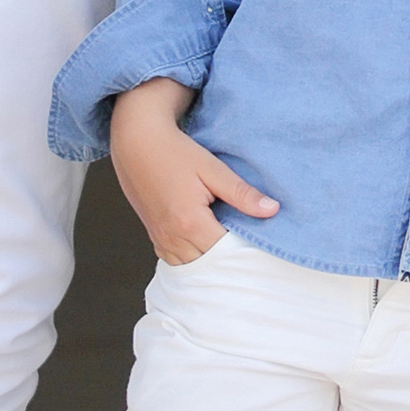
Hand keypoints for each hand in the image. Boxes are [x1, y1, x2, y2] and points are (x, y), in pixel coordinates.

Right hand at [108, 78, 278, 265]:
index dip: (245, 248)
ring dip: (210, 260)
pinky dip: (193, 258)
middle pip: (209, 264)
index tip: (260, 242)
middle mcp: (172, 237)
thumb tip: (272, 210)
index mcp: (190, 222)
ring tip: (228, 245)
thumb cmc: (174, 152)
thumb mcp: (213, 168)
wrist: (137, 143)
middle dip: (229, 257)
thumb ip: (242, 193)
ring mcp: (161, 239)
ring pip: (192, 267)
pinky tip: (206, 244)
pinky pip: (177, 260)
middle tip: (248, 245)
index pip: (226, 251)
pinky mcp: (155, 237)